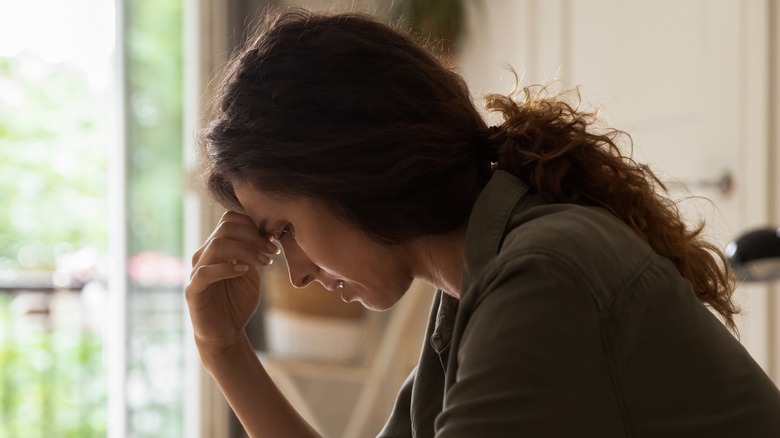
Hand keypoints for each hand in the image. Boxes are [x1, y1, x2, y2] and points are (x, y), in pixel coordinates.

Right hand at [186, 211, 278, 356]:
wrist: (226, 333)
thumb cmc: (238, 301)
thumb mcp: (252, 273)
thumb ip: (254, 253)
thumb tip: (268, 233)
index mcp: (218, 248)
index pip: (230, 220)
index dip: (253, 225)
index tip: (273, 240)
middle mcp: (205, 255)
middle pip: (226, 228)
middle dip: (254, 237)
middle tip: (272, 251)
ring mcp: (197, 271)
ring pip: (218, 245)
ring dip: (246, 250)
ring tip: (264, 262)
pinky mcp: (193, 290)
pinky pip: (205, 272)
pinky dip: (227, 268)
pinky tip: (244, 271)